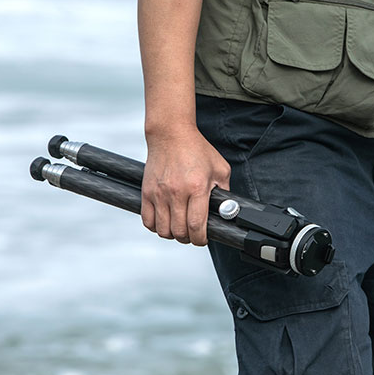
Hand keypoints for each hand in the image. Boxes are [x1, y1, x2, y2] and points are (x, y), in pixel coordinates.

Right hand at [141, 126, 230, 245]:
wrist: (171, 134)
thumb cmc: (197, 150)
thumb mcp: (220, 169)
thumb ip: (224, 191)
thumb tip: (226, 211)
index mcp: (197, 188)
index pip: (196, 225)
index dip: (201, 239)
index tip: (203, 238)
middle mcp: (176, 193)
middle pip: (179, 231)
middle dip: (189, 239)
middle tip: (193, 234)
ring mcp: (159, 193)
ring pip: (163, 230)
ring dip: (173, 234)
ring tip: (179, 228)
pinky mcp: (147, 192)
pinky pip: (148, 221)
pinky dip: (156, 227)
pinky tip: (165, 221)